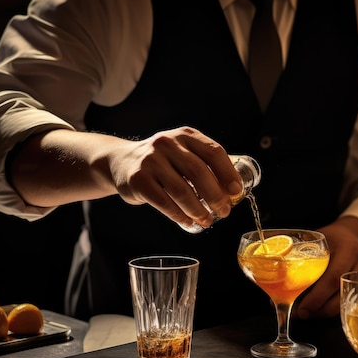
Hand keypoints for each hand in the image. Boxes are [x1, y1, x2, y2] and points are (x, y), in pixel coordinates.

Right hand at [109, 126, 243, 228]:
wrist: (120, 161)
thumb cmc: (161, 162)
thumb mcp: (182, 152)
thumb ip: (204, 165)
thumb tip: (232, 191)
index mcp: (185, 136)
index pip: (214, 152)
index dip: (228, 173)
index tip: (236, 191)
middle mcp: (168, 144)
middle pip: (199, 173)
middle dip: (216, 196)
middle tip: (224, 211)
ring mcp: (151, 161)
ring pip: (182, 191)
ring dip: (198, 210)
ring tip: (207, 220)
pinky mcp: (138, 180)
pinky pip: (164, 202)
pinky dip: (179, 215)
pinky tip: (188, 222)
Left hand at [294, 216, 357, 319]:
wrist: (353, 236)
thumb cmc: (331, 241)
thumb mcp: (319, 242)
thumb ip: (303, 261)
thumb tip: (278, 292)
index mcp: (349, 248)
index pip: (332, 277)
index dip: (316, 297)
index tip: (301, 309)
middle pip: (342, 292)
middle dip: (320, 308)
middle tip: (303, 314)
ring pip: (350, 301)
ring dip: (327, 311)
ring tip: (311, 313)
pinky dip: (341, 309)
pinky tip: (326, 311)